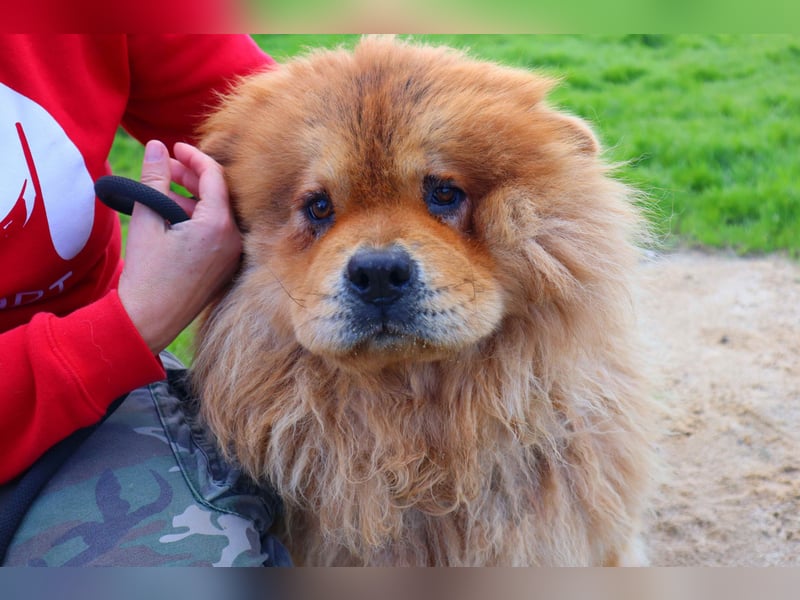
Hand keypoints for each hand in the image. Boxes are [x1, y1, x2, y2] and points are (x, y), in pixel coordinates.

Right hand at [117, 140, 242, 354]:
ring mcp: (233, 254)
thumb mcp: (147, 219)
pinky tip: (174, 213)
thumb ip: (155, 178)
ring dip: (193, 197)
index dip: (194, 156)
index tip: (174, 147)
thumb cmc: (147, 274)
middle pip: (219, 192)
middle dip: (191, 176)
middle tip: (164, 166)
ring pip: (218, 211)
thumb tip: (157, 146)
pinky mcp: (227, 265)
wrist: (150, 319)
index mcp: (218, 225)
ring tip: (162, 190)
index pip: (214, 176)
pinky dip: (199, 217)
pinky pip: (219, 230)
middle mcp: (234, 239)